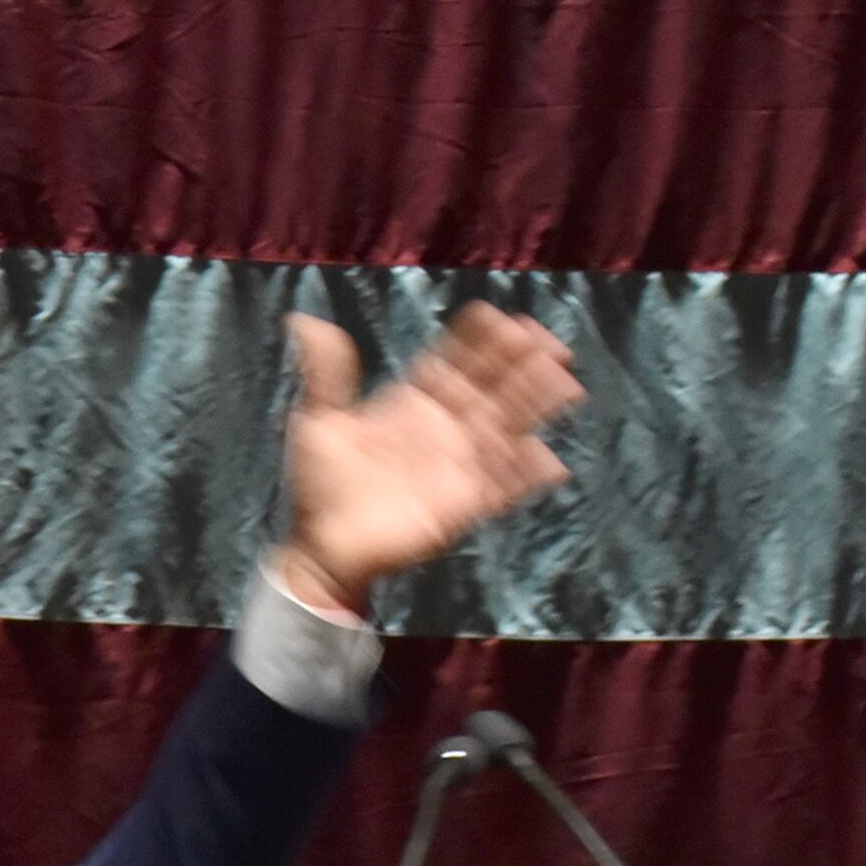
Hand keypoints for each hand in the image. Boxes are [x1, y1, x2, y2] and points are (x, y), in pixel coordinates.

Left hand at [273, 304, 581, 611]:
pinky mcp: (462, 505)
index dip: (478, 340)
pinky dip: (525, 476)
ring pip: (506, 427)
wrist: (321, 549)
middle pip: (491, 388)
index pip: (455, 362)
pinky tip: (550, 461)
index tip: (499, 316)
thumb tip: (301, 320)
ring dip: (535, 405)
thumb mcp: (317, 422)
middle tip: (544, 338)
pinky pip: (502, 488)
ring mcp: (457, 466)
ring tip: (563, 381)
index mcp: (415, 404)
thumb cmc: (320, 486)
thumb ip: (324, 374)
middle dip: (519, 364)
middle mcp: (444, 429)